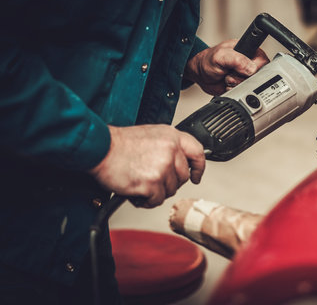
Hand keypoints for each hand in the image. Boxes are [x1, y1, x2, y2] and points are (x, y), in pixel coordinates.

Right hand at [89, 125, 204, 207]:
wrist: (99, 148)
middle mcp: (170, 150)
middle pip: (183, 176)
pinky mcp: (152, 182)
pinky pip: (157, 199)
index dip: (199, 167)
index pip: (197, 152)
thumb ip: (168, 146)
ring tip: (141, 183)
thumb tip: (179, 160)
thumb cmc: (119, 144)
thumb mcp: (151, 134)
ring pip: (170, 189)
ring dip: (156, 191)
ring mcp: (163, 166)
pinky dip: (146, 200)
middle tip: (153, 180)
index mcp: (172, 136)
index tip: (196, 175)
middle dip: (169, 182)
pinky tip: (136, 191)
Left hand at [185, 39, 268, 94]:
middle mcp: (249, 63)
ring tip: (227, 78)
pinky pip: (243, 92)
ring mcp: (245, 75)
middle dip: (242, 78)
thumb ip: (237, 59)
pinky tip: (227, 84)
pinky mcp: (241, 85)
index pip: (262, 62)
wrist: (200, 73)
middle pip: (258, 76)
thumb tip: (251, 68)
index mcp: (249, 51)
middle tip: (231, 73)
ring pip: (250, 86)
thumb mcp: (221, 56)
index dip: (254, 68)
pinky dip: (234, 90)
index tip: (242, 70)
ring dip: (236, 84)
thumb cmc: (208, 60)